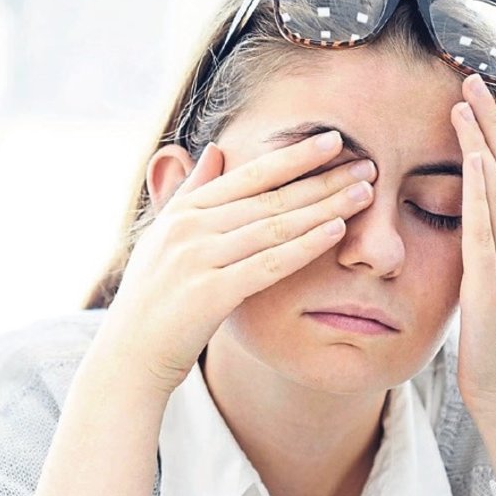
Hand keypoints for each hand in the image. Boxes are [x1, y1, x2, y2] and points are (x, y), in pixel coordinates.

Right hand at [103, 130, 377, 394]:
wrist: (129, 356)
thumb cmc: (153, 298)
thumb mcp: (164, 238)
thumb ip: (190, 192)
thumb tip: (215, 150)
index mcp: (183, 212)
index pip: (249, 175)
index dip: (293, 155)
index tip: (333, 139)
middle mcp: (190, 228)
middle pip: (270, 197)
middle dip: (322, 178)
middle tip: (366, 162)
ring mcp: (198, 259)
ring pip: (275, 226)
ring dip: (324, 206)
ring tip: (364, 191)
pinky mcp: (210, 294)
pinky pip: (268, 264)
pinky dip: (305, 245)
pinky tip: (337, 232)